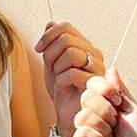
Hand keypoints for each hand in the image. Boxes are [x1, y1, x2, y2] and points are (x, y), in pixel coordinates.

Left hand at [35, 22, 103, 136]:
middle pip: (66, 39)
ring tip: (58, 77)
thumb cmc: (61, 89)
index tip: (38, 49)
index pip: (65, 27)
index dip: (48, 36)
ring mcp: (97, 68)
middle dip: (50, 53)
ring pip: (71, 53)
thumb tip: (50, 23)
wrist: (66, 113)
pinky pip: (71, 73)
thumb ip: (52, 43)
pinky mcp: (96, 84)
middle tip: (50, 67)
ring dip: (56, 67)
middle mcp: (94, 54)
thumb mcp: (51, 63)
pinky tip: (62, 87)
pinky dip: (60, 80)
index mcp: (84, 46)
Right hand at [70, 68, 136, 136]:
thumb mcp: (135, 111)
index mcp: (106, 103)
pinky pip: (82, 131)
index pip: (93, 83)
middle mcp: (93, 113)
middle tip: (116, 124)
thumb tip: (112, 69)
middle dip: (106, 111)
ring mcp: (84, 128)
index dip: (105, 89)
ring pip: (84, 114)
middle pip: (86, 96)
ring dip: (104, 128)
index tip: (118, 102)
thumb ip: (121, 90)